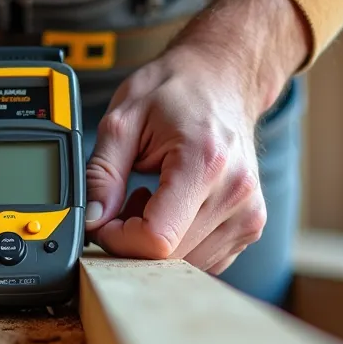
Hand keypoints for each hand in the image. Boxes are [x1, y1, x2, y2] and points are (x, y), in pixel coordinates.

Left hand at [84, 0, 307, 272]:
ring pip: (185, 265)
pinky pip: (203, 260)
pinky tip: (170, 210)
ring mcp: (248, 213)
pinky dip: (177, 245)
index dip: (119, 238)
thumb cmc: (177, 91)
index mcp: (205, 162)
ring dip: (155, 245)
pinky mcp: (250, 226)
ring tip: (147, 200)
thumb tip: (92, 221)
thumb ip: (101, 174)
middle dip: (132, 241)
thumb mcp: (123, 119)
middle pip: (169, 257)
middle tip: (121, 204)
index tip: (104, 219)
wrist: (223, 78)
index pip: (156, 239)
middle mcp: (235, 193)